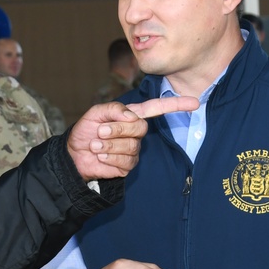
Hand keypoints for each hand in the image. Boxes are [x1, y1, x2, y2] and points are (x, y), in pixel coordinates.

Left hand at [67, 97, 199, 180]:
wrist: (74, 155)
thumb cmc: (85, 132)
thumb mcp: (95, 113)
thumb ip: (114, 109)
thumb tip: (131, 116)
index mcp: (131, 116)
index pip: (157, 108)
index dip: (175, 105)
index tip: (194, 102)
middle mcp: (135, 132)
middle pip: (140, 128)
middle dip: (118, 129)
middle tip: (100, 131)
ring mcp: (133, 150)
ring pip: (131, 146)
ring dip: (109, 145)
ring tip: (96, 145)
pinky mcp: (127, 165)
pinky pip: (125, 161)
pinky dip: (109, 157)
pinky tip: (101, 156)